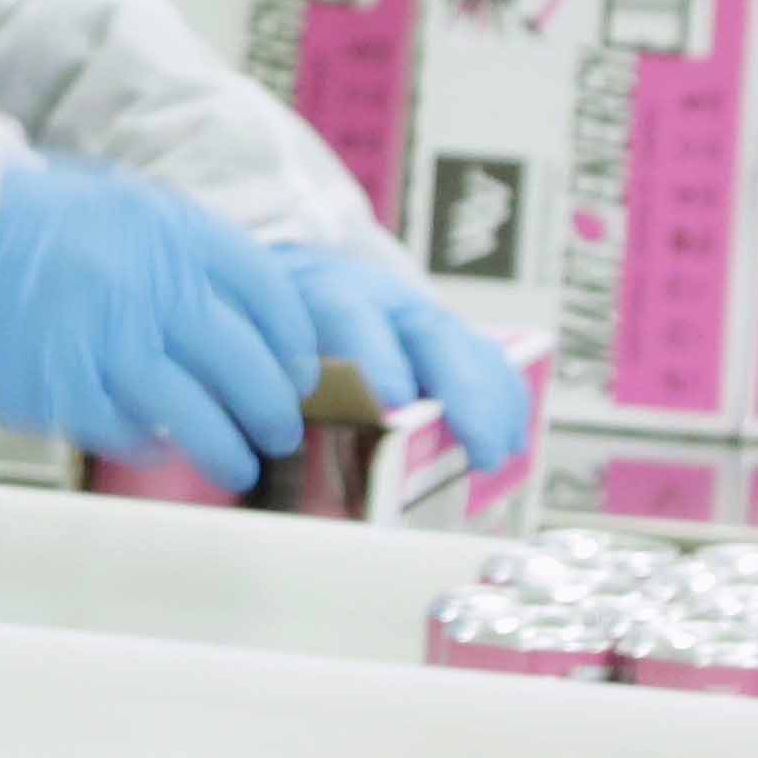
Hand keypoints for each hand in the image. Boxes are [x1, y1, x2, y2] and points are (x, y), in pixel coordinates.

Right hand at [0, 165, 314, 492]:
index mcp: (177, 233)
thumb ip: (194, 256)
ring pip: (198, 416)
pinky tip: (161, 447)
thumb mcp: (133, 210)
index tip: (301, 372)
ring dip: (227, 447)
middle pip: (246, 365)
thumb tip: (260, 321)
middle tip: (280, 430)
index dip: (295, 343)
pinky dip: (154, 445)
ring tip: (239, 464)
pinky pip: (131, 433)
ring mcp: (109, 342)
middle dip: (273, 408)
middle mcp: (152, 287)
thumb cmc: (47, 227)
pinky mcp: (67, 389)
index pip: (271, 295)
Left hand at [271, 245, 532, 476]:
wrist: (272, 291)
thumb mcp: (246, 364)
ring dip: (488, 400)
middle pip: (424, 329)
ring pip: (460, 344)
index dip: (374, 354)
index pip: (346, 312)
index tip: (392, 401)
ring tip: (500, 452)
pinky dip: (501, 398)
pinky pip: (480, 358)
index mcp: (311, 294)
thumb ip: (255, 402)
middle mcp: (369, 295)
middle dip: (458, 387)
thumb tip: (264, 466)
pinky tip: (512, 439)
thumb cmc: (257, 343)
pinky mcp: (436, 335)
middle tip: (477, 442)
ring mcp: (408, 312)